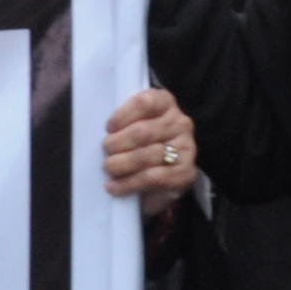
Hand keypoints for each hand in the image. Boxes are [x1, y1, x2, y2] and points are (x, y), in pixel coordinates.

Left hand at [103, 85, 196, 208]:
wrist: (158, 177)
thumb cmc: (138, 145)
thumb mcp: (130, 125)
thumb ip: (122, 122)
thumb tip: (104, 132)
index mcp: (165, 103)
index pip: (145, 103)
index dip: (123, 115)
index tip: (109, 128)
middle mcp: (180, 123)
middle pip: (143, 132)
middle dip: (118, 144)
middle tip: (106, 151)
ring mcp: (186, 148)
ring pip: (149, 155)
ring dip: (123, 164)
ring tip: (109, 168)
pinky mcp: (185, 172)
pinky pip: (155, 177)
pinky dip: (130, 182)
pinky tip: (116, 186)